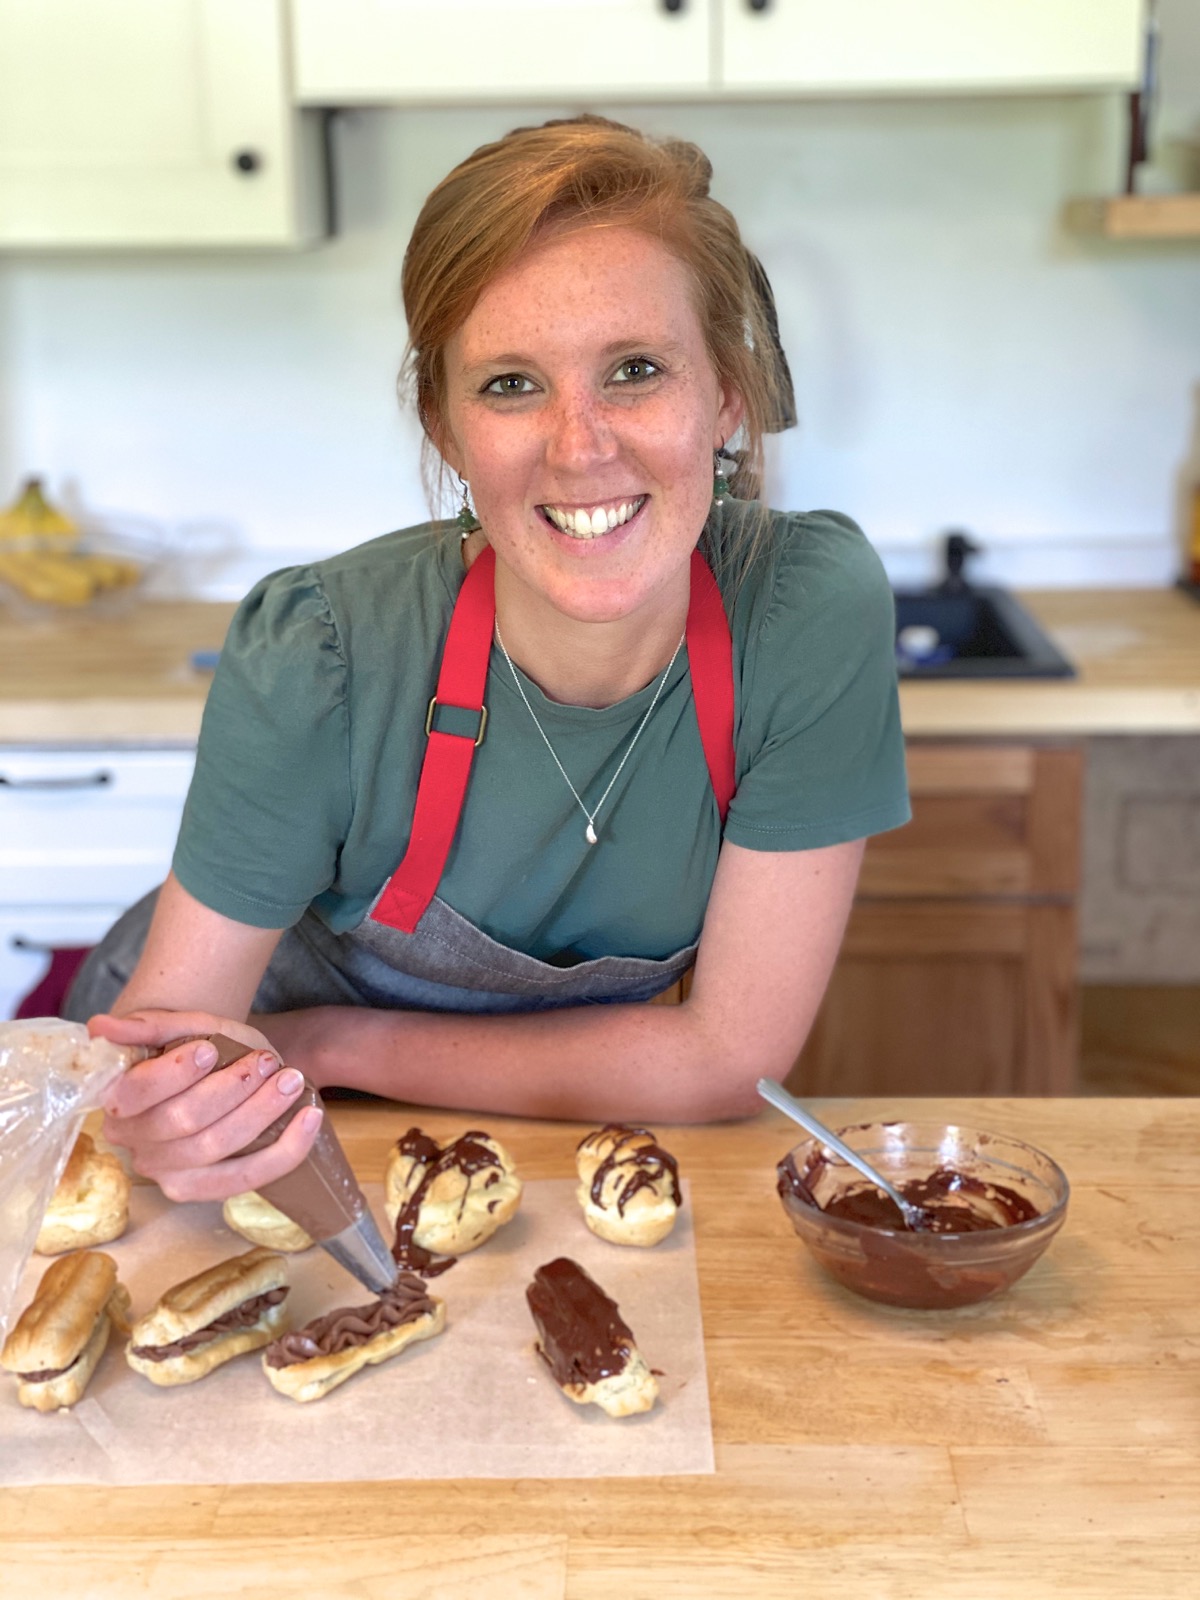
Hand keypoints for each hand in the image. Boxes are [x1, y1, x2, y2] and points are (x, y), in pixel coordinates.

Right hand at [88, 1009, 322, 1202]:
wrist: (226, 1073)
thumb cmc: (201, 1049)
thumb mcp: (184, 1027)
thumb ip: (147, 1026)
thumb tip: (100, 1026)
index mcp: (118, 1101)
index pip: (136, 1093)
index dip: (173, 1073)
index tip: (209, 1049)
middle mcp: (135, 1143)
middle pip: (183, 1121)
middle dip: (232, 1087)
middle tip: (267, 1060)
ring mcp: (167, 1173)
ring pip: (217, 1147)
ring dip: (262, 1111)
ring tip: (291, 1080)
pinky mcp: (202, 1190)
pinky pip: (247, 1177)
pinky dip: (286, 1148)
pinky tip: (309, 1117)